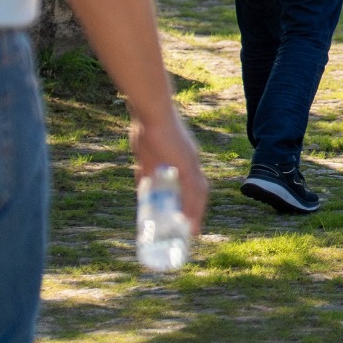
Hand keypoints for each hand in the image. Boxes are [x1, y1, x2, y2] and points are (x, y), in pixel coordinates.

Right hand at [132, 110, 207, 234]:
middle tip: (191, 229)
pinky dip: (191, 205)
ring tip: (191, 231)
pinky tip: (188, 218)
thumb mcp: (145, 156)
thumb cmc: (146, 128)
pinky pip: (191, 189)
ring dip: (196, 213)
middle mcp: (192, 160)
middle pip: (200, 191)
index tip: (187, 216)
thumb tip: (142, 187)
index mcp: (185, 158)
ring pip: (199, 193)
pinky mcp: (186, 162)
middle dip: (196, 211)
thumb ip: (145, 172)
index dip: (192, 201)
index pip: (193, 184)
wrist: (151, 112)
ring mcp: (191, 161)